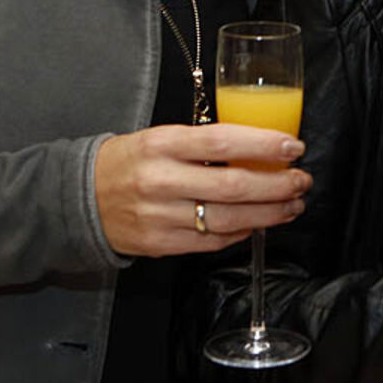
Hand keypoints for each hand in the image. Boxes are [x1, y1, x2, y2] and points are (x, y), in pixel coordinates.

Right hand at [95, 123, 310, 256]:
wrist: (80, 198)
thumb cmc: (130, 162)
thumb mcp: (161, 138)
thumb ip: (203, 143)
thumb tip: (259, 147)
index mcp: (162, 144)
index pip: (222, 142)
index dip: (263, 145)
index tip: (293, 147)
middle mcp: (161, 180)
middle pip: (233, 186)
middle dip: (278, 185)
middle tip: (302, 181)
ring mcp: (160, 216)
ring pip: (228, 219)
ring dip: (269, 213)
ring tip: (292, 205)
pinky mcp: (161, 244)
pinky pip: (211, 241)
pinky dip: (241, 233)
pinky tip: (259, 223)